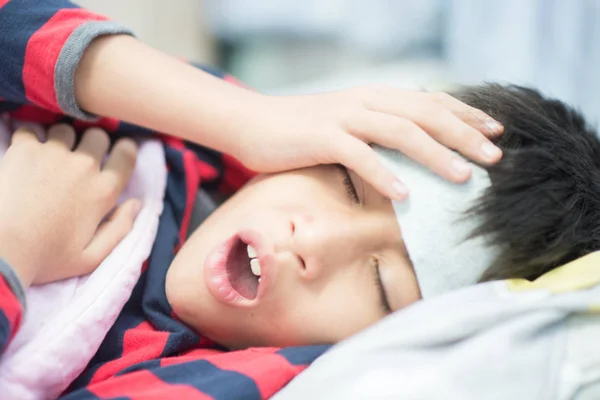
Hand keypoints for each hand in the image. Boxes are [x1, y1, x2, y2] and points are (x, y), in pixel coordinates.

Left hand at [0, 124, 138, 286]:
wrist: (1, 250)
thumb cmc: (45, 258)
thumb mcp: (92, 257)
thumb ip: (120, 228)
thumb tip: (136, 204)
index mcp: (103, 191)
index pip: (127, 154)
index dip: (124, 150)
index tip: (117, 154)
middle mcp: (84, 167)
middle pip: (98, 136)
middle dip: (92, 144)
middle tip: (80, 159)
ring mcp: (53, 154)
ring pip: (66, 130)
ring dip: (61, 141)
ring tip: (49, 158)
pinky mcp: (24, 149)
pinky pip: (30, 130)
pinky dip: (29, 139)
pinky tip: (25, 155)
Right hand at [237, 87, 503, 199]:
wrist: (252, 122)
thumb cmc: (301, 130)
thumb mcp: (347, 123)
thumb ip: (378, 131)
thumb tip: (413, 150)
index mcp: (375, 96)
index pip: (430, 101)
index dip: (465, 114)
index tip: (496, 131)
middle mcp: (365, 100)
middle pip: (425, 113)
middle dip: (464, 134)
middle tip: (495, 157)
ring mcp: (344, 117)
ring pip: (401, 131)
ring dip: (435, 154)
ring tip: (463, 177)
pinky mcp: (321, 137)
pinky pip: (359, 155)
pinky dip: (384, 174)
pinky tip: (405, 194)